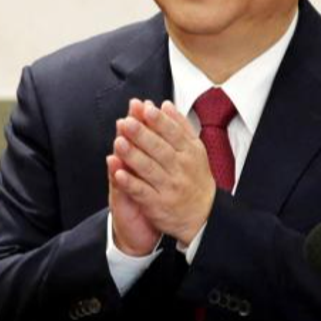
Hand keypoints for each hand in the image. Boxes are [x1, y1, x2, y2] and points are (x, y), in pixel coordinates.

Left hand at [110, 98, 216, 245]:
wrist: (203, 215)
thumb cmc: (194, 177)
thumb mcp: (195, 150)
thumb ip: (180, 127)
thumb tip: (165, 105)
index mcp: (189, 153)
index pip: (173, 133)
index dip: (159, 121)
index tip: (146, 108)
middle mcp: (180, 169)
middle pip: (159, 149)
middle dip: (142, 135)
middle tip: (126, 122)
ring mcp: (169, 188)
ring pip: (149, 169)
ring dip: (133, 156)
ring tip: (118, 142)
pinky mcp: (157, 205)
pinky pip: (142, 192)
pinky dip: (130, 183)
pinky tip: (117, 173)